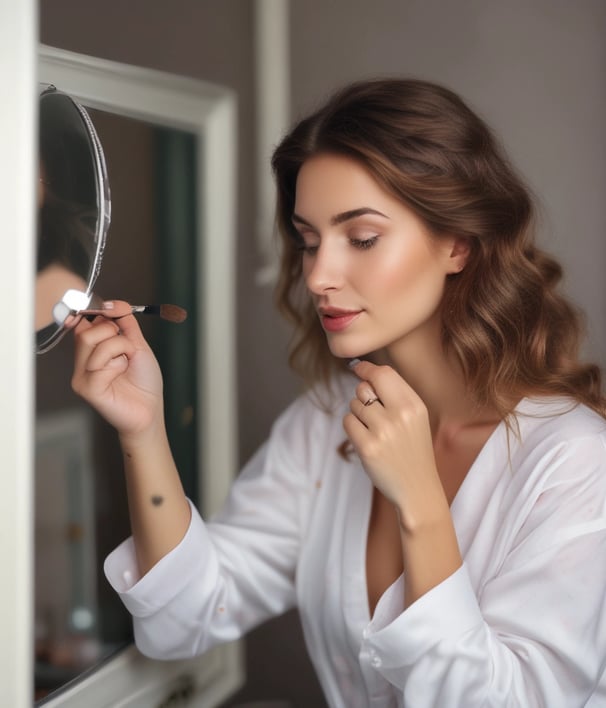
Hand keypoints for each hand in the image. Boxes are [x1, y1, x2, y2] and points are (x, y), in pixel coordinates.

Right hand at [71, 303, 163, 439]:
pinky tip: (121, 376)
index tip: (111, 311)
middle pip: (87, 330)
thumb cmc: (144, 381)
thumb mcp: (138, 344)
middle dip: (113, 332)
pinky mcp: (86, 388)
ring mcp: (82, 375)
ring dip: (119, 348)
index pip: (83, 322)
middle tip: (127, 349)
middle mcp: (83, 361)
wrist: (151, 409)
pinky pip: (99, 364)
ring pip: (93, 342)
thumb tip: (113, 302)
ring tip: (126, 364)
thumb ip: (125, 322)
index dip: (96, 313)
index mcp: (93, 349)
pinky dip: (117, 365)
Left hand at [344, 360, 447, 528]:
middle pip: (364, 387)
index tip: (359, 369)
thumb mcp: (415, 417)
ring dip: (358, 414)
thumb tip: (364, 371)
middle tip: (375, 414)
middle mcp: (399, 415)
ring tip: (375, 430)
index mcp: (414, 405)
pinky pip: (347, 422)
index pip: (384, 374)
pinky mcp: (367, 447)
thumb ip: (395, 394)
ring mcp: (382, 432)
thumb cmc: (413, 449)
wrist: (417, 488)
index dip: (367, 369)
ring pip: (354, 404)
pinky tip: (367, 439)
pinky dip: (353, 428)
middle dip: (363, 395)